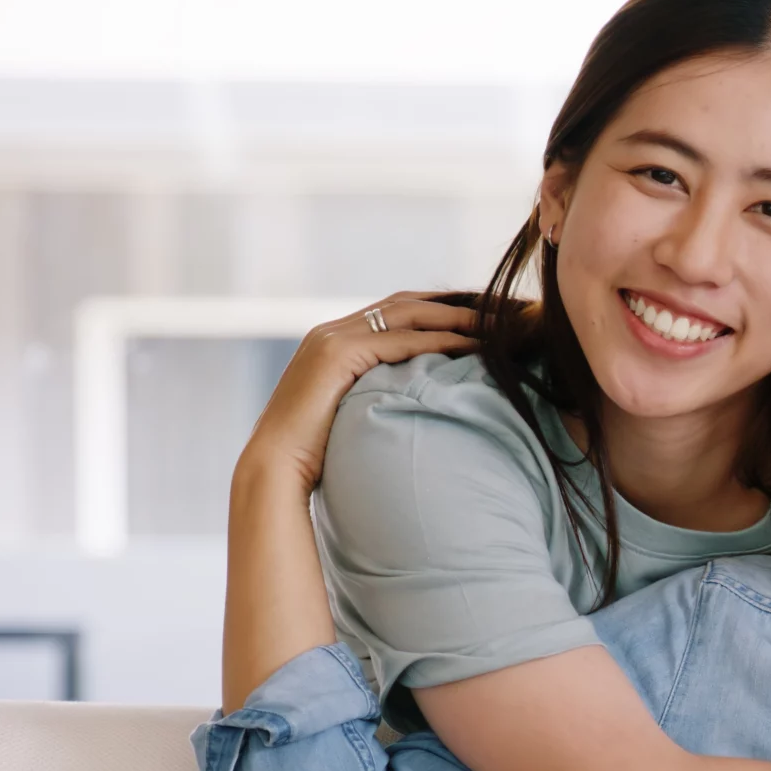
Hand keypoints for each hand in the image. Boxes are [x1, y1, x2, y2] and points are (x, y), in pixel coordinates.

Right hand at [239, 293, 479, 490]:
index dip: (437, 308)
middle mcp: (331, 330)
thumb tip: (410, 404)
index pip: (394, 310)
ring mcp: (331, 338)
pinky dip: (438, 340)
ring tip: (494, 323)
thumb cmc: (315, 454)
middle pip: (404, 303)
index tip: (475, 314)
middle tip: (495, 310)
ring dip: (454, 316)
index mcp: (333, 340)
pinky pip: (399, 341)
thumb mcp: (350, 413)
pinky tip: (470, 346)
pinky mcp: (337, 355)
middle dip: (452, 302)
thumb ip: (374, 395)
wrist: (275, 468)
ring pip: (406, 314)